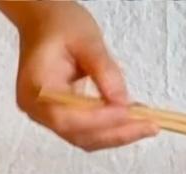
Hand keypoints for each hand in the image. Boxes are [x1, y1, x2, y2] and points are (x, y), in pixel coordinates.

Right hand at [8, 1, 156, 150]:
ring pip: (86, 139)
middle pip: (79, 135)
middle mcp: (38, 111)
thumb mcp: (86, 39)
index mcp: (35, 89)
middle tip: (150, 126)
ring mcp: (48, 118)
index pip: (67, 117)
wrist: (45, 23)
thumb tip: (122, 102)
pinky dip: (111, 129)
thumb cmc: (61, 25)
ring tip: (147, 125)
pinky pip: (88, 132)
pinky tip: (134, 121)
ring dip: (117, 135)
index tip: (127, 112)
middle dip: (116, 133)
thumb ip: (104, 70)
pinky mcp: (63, 119)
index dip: (99, 120)